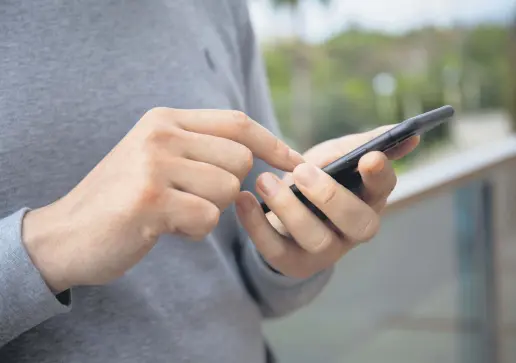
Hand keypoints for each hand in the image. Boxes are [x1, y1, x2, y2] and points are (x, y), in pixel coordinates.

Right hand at [22, 108, 303, 292]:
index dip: (272, 143)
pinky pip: (208, 217)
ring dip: (209, 211)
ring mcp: (154, 163)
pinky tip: (165, 228)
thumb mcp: (158, 159)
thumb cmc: (124, 199)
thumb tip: (256, 153)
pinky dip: (195, 230)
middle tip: (193, 198)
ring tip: (174, 212)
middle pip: (240, 159)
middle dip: (229, 187)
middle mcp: (161, 134)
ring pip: (228, 189)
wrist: (67, 233)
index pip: (237, 123)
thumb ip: (199, 148)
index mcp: (166, 120)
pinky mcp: (151, 199)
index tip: (296, 161)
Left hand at [236, 125, 418, 278]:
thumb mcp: (336, 158)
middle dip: (330, 196)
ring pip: (316, 239)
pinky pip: (275, 250)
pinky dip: (256, 225)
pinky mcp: (293, 263)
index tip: (369, 157)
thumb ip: (363, 145)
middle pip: (356, 223)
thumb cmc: (316, 180)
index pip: (384, 189)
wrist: (285, 212)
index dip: (380, 176)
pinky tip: (243, 199)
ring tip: (263, 181)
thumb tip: (409, 136)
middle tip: (302, 171)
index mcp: (368, 199)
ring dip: (288, 209)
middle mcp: (353, 230)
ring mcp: (325, 252)